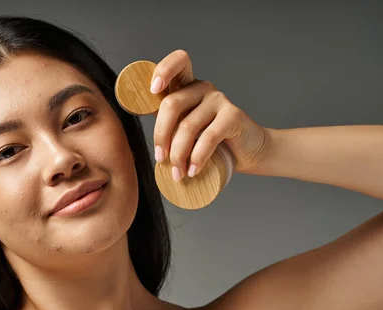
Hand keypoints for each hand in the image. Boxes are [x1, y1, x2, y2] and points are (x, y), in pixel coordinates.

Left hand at [151, 49, 269, 179]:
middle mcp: (202, 88)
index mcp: (186, 86)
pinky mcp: (233, 115)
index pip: (177, 62)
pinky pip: (208, 137)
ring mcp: (219, 99)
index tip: (153, 90)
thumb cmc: (210, 141)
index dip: (163, 70)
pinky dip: (197, 157)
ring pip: (187, 126)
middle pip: (172, 104)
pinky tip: (194, 170)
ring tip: (178, 174)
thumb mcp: (183, 129)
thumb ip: (166, 125)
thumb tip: (135, 140)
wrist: (247, 151)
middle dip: (161, 136)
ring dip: (178, 155)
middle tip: (161, 160)